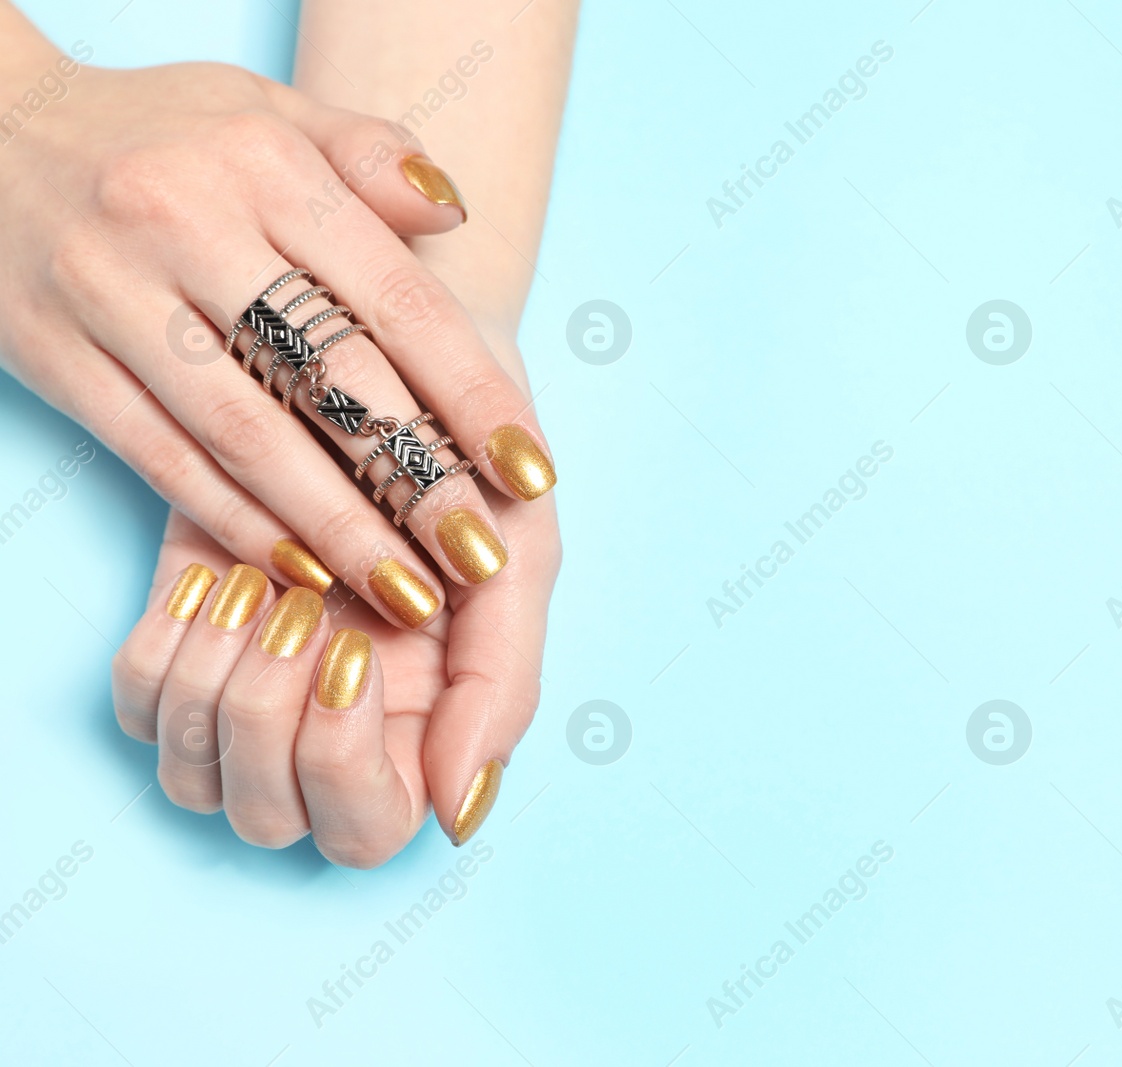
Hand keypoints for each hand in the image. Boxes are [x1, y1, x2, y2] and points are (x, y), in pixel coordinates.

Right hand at [0, 52, 557, 632]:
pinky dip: (235, 520)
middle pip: (332, 377)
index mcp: (265, 167)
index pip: (397, 299)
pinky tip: (303, 569)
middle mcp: (188, 228)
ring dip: (337, 527)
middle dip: (418, 480)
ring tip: (406, 594)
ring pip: (246, 435)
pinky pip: (160, 457)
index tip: (530, 472)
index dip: (472, 393)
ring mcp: (112, 296)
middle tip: (482, 557)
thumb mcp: (271, 111)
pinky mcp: (56, 358)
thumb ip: (370, 155)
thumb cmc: (161, 130)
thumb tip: (456, 214)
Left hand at [112, 488, 556, 864]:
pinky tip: (218, 578)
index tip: (357, 657)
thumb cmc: (470, 466)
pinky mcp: (181, 637)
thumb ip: (503, 688)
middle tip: (306, 618)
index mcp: (417, 729)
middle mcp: (327, 728)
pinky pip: (137, 703)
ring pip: (192, 778)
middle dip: (273, 727)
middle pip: (271, 820)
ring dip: (219, 681)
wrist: (391, 360)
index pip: (369, 831)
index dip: (347, 769)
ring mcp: (247, 687)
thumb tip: (458, 810)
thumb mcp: (516, 562)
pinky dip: (167, 646)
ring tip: (263, 585)